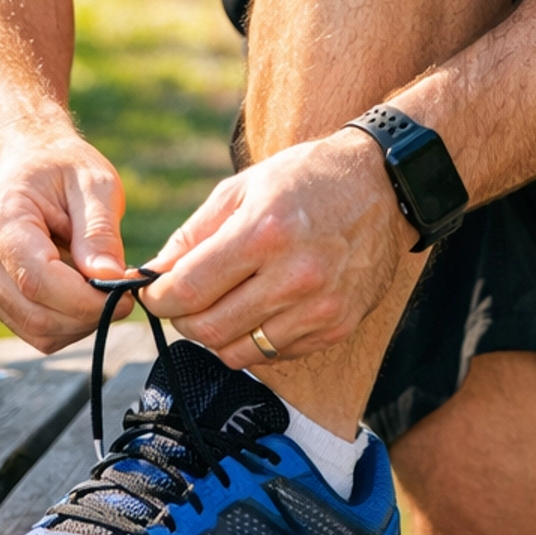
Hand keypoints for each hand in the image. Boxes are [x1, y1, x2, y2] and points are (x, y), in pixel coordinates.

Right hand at [0, 135, 132, 352]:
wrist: (24, 162)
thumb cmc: (60, 166)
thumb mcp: (94, 181)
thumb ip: (100, 232)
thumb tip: (111, 280)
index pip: (37, 279)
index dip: (85, 299)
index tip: (125, 294)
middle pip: (36, 312)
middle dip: (88, 314)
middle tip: (124, 293)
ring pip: (36, 329)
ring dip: (80, 322)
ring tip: (101, 285)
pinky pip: (33, 329)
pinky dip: (66, 322)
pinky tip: (82, 291)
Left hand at [140, 129, 410, 366]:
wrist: (381, 185)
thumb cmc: (306, 179)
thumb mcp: (243, 187)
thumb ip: (194, 233)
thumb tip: (155, 273)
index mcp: (265, 233)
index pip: (189, 290)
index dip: (159, 297)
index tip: (154, 292)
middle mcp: (294, 277)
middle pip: (209, 330)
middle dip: (183, 319)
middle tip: (182, 302)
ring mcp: (319, 308)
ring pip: (239, 353)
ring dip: (217, 334)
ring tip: (220, 305)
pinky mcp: (336, 328)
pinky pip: (274, 355)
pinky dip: (254, 339)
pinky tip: (259, 308)